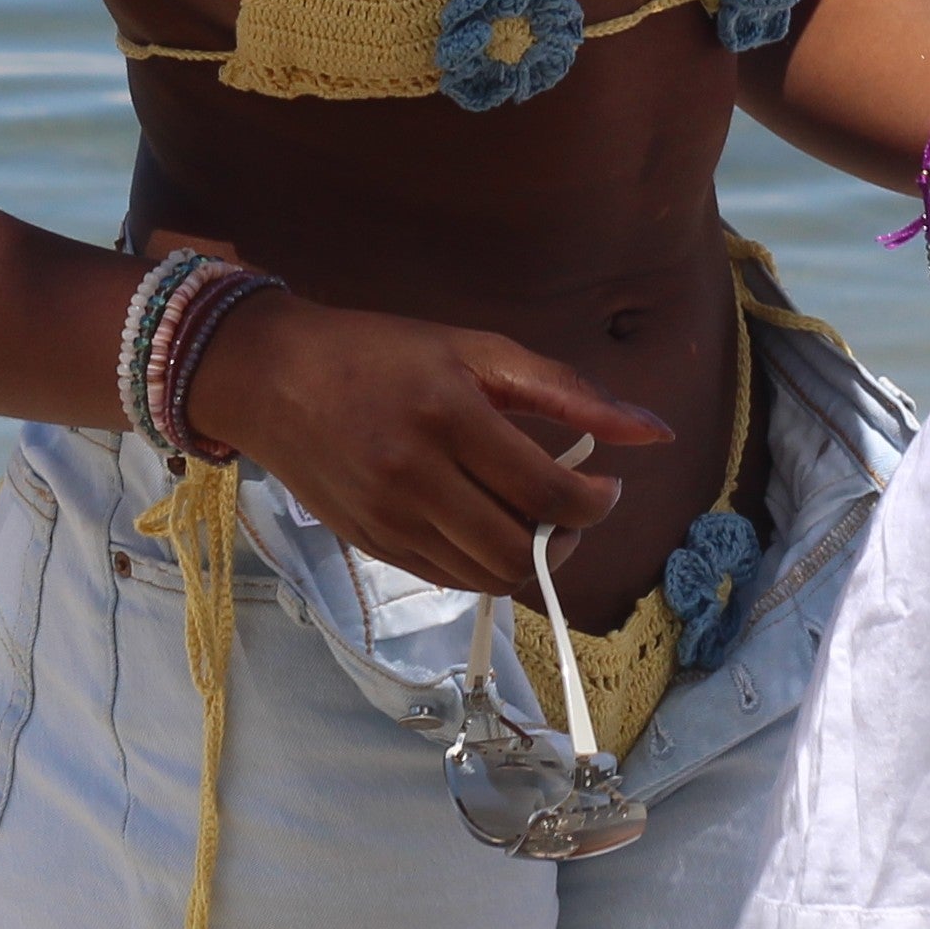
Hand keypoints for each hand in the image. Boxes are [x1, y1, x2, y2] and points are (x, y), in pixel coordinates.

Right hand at [189, 289, 671, 599]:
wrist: (274, 377)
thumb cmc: (383, 352)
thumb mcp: (477, 349)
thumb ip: (566, 391)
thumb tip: (655, 432)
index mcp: (449, 414)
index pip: (545, 490)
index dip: (595, 500)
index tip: (608, 485)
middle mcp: (416, 475)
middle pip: (519, 551)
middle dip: (566, 539)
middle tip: (574, 508)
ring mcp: (389, 519)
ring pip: (486, 577)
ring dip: (528, 560)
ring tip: (536, 518)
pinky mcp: (372, 546)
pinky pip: (448, 579)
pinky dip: (483, 565)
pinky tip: (488, 524)